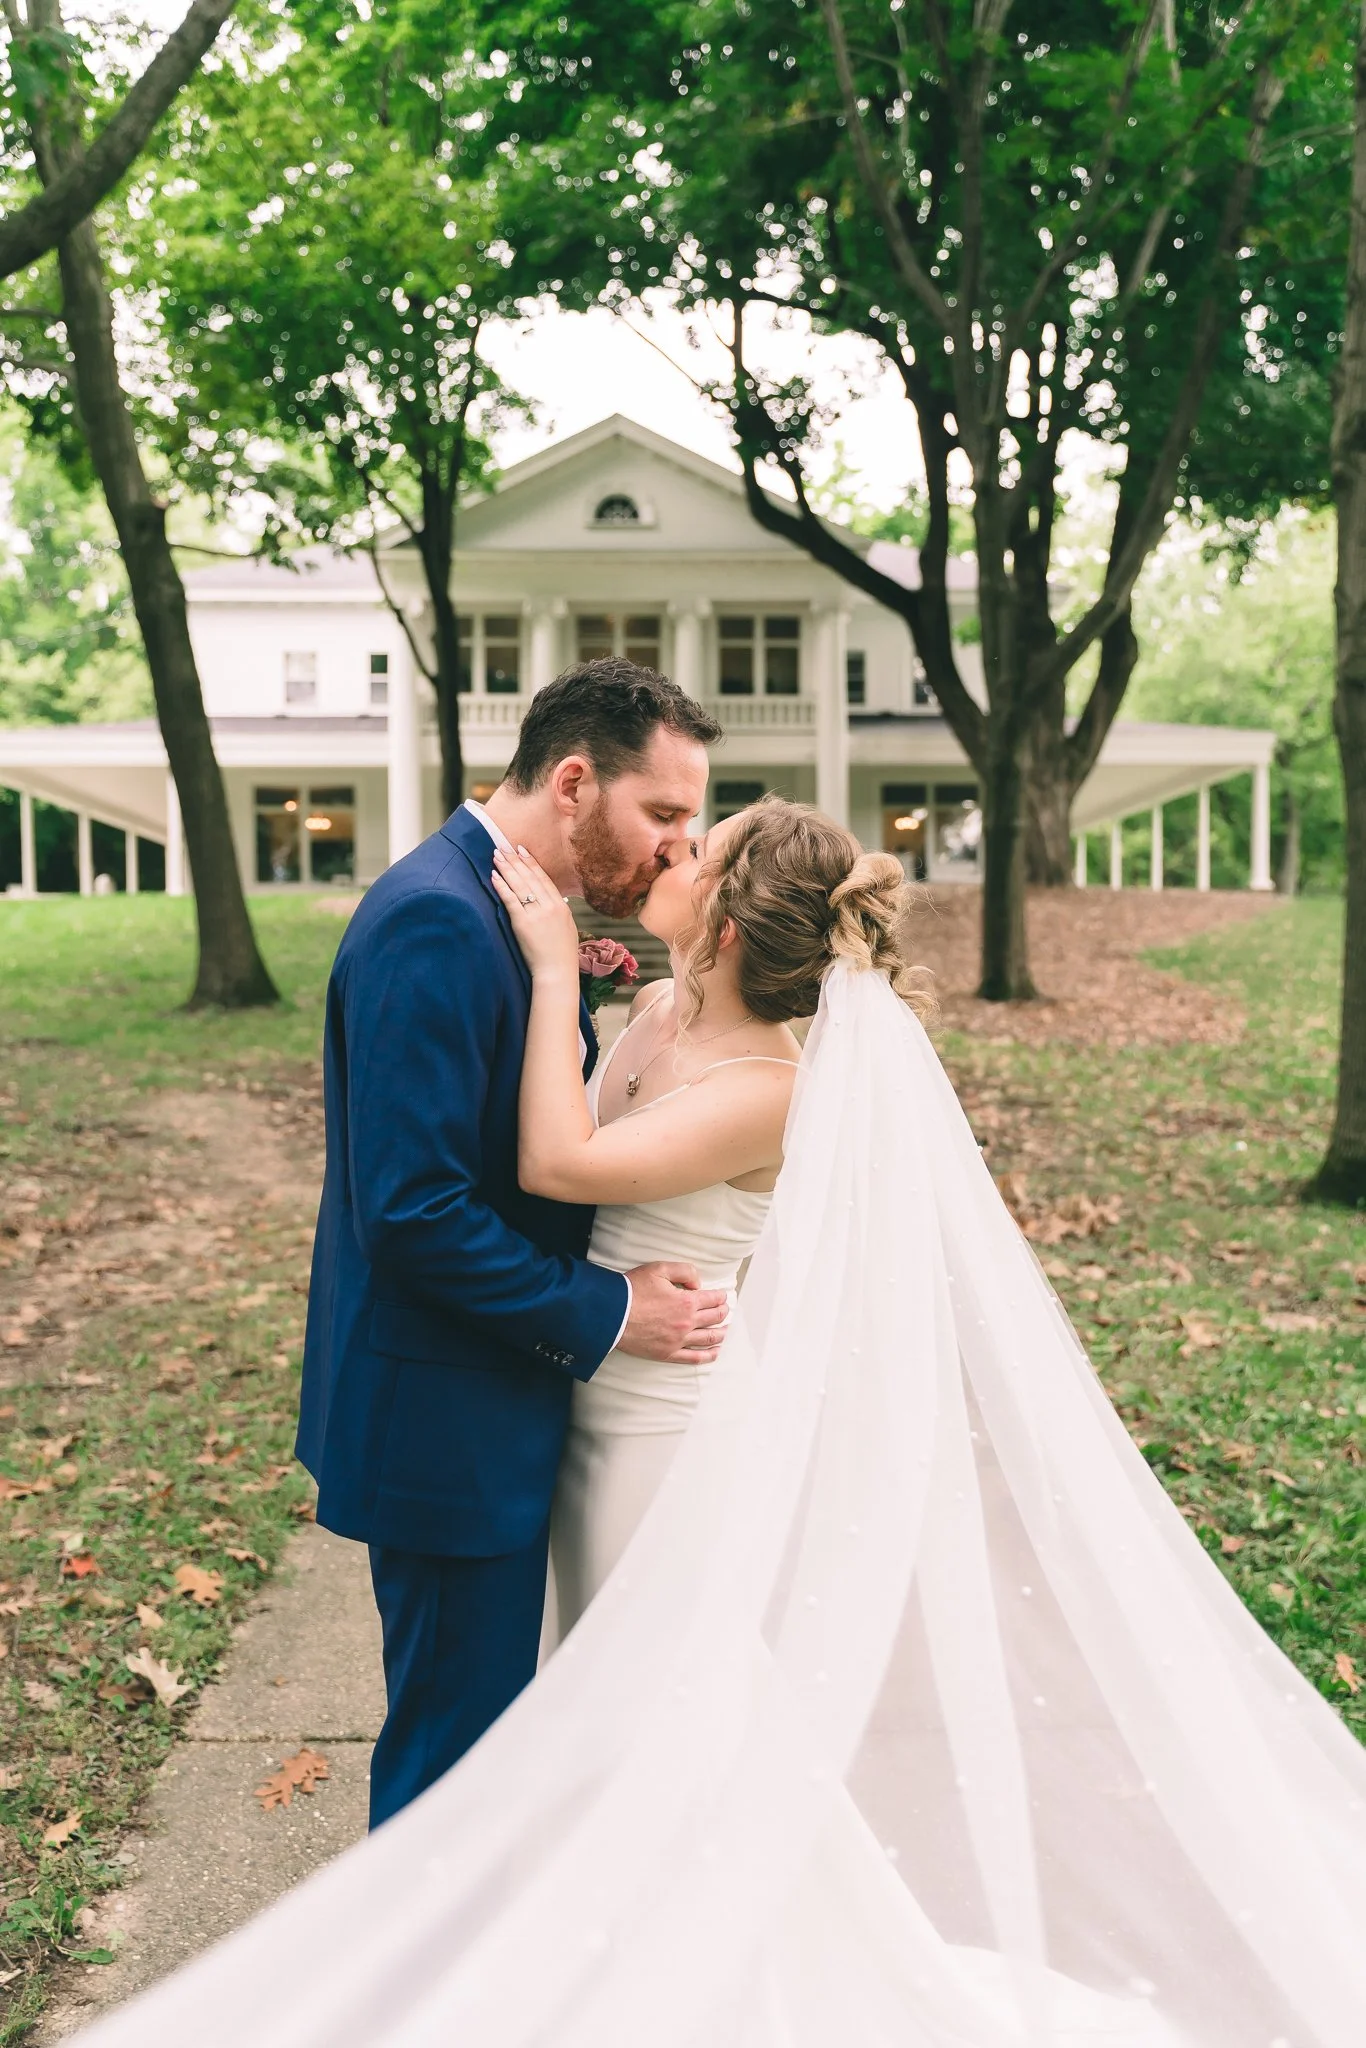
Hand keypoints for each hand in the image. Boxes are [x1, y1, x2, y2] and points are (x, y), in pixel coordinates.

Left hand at [490, 844, 579, 980]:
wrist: (557, 971)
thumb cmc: (561, 954)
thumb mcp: (566, 927)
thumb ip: (559, 911)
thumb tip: (556, 901)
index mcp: (561, 907)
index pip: (544, 878)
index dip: (531, 863)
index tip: (522, 850)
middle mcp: (550, 906)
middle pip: (530, 877)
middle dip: (516, 860)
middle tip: (504, 846)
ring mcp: (537, 914)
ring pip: (520, 885)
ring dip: (507, 868)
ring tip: (497, 856)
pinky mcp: (524, 923)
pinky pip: (511, 900)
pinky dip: (502, 886)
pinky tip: (495, 876)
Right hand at [621, 1261, 729, 1364]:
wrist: (612, 1314)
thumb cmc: (632, 1290)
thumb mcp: (659, 1269)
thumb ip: (684, 1271)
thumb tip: (698, 1284)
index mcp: (686, 1301)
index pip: (713, 1299)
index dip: (721, 1296)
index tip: (723, 1296)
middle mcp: (687, 1322)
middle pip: (714, 1318)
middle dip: (723, 1312)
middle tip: (725, 1310)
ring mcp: (678, 1340)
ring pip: (709, 1338)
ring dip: (721, 1333)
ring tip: (725, 1329)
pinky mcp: (668, 1353)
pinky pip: (694, 1358)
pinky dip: (708, 1355)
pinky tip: (715, 1351)